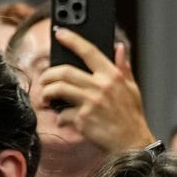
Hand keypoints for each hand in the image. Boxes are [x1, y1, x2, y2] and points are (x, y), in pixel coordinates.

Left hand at [36, 29, 150, 150]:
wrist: (132, 142)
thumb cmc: (131, 116)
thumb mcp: (131, 88)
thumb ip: (123, 67)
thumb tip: (119, 47)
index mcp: (112, 76)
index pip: (89, 51)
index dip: (72, 40)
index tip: (60, 33)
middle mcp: (100, 87)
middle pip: (65, 72)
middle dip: (48, 74)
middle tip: (44, 79)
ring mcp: (90, 103)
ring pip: (58, 90)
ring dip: (47, 93)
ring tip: (47, 97)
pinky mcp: (82, 120)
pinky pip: (62, 114)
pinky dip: (60, 117)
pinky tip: (65, 120)